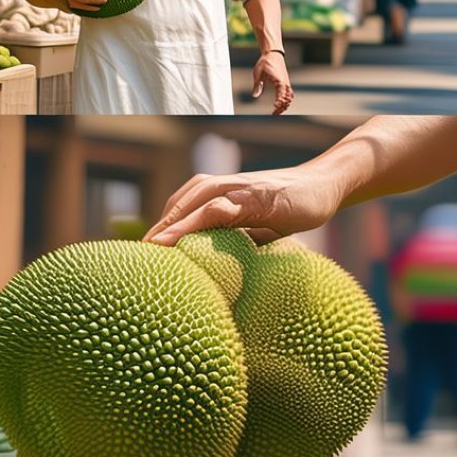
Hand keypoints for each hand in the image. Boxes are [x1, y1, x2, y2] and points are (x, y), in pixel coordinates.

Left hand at [143, 166, 344, 245]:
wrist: (324, 185)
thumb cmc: (288, 208)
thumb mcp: (255, 228)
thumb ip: (231, 239)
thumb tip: (212, 272)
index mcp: (217, 194)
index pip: (177, 211)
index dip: (157, 234)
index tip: (138, 261)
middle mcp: (220, 186)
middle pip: (176, 207)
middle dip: (154, 232)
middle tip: (132, 262)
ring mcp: (236, 190)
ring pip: (191, 205)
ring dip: (167, 227)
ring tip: (146, 252)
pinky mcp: (253, 197)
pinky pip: (216, 209)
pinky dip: (193, 223)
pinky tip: (176, 240)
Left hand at [252, 51, 292, 113]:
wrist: (273, 53)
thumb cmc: (265, 62)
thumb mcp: (258, 73)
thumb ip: (257, 85)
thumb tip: (254, 96)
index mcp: (279, 80)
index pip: (282, 94)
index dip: (279, 102)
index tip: (274, 108)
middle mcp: (285, 82)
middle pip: (287, 98)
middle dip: (282, 107)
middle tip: (274, 113)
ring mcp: (286, 82)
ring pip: (290, 97)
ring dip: (285, 104)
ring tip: (278, 110)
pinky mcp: (286, 82)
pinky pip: (289, 93)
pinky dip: (286, 99)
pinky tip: (280, 103)